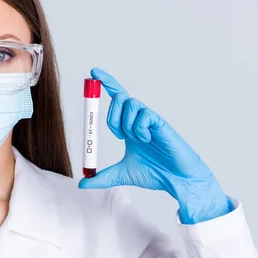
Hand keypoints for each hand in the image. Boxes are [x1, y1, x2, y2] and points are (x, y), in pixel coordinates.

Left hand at [78, 68, 232, 223]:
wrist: (176, 181)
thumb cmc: (155, 174)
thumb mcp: (121, 175)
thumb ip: (102, 178)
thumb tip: (81, 184)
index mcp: (128, 127)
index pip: (115, 99)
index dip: (105, 84)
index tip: (93, 73)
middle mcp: (138, 119)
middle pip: (119, 97)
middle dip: (112, 115)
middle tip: (120, 135)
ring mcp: (150, 119)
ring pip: (130, 104)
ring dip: (127, 124)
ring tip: (139, 141)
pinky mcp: (161, 122)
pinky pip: (144, 115)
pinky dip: (140, 128)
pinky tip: (148, 140)